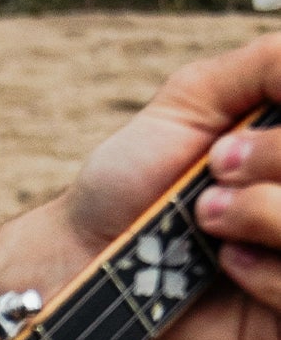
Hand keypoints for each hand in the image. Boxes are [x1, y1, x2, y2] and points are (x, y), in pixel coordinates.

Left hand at [41, 33, 280, 339]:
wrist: (78, 258)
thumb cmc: (138, 174)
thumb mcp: (198, 96)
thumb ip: (272, 64)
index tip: (233, 141)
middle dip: (280, 161)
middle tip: (216, 170)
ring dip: (271, 215)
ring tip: (206, 218)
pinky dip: (271, 275)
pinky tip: (227, 267)